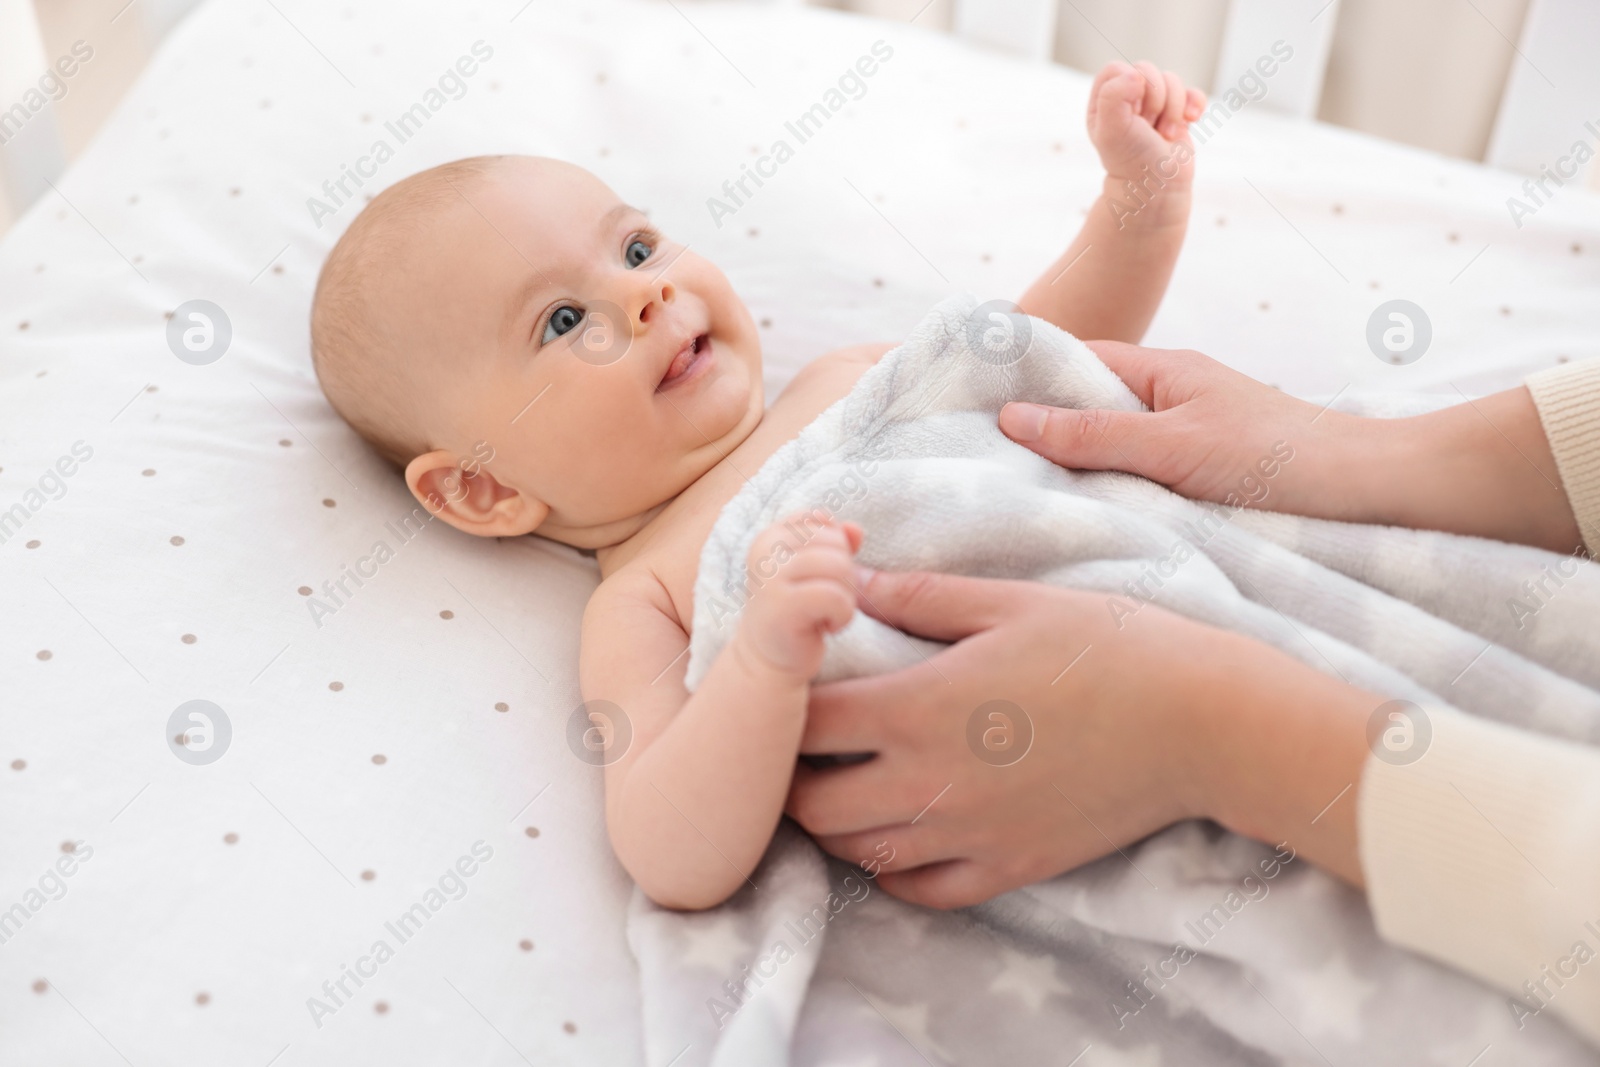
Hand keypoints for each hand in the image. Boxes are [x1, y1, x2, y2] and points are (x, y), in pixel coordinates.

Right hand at [735, 513, 863, 680]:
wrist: (769, 660)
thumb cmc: (798, 610)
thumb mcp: (817, 570)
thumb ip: (837, 543)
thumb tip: (856, 529)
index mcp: (771, 536)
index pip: (821, 519)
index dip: (836, 548)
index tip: (820, 577)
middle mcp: (765, 551)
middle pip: (836, 542)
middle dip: (845, 574)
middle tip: (826, 601)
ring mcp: (770, 578)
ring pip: (839, 567)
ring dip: (846, 596)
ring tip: (828, 613)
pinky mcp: (781, 607)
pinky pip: (835, 597)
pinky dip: (842, 615)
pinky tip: (828, 627)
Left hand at [786, 565, 1374, 908]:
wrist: (1199, 722)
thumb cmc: (1107, 645)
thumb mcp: (1009, 602)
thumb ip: (920, 595)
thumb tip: (852, 580)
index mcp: (919, 707)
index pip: (805, 724)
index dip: (783, 706)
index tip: (790, 689)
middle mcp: (930, 782)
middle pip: (813, 805)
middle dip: (792, 776)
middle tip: (802, 749)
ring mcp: (967, 834)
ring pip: (858, 853)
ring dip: (835, 826)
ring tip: (842, 788)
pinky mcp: (1008, 868)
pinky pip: (922, 891)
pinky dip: (893, 872)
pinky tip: (898, 837)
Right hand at [1003, 341, 1349, 512]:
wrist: (1367, 492)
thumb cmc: (1276, 459)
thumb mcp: (1171, 447)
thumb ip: (1093, 434)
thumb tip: (1013, 418)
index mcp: (1164, 370)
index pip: (1076, 362)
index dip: (1027, 380)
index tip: (975, 404)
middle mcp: (1173, 396)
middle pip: (1089, 405)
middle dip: (1044, 428)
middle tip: (985, 459)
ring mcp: (1189, 435)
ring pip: (1114, 444)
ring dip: (1079, 465)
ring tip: (1024, 492)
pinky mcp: (1203, 474)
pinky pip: (1140, 474)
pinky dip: (1112, 489)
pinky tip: (1088, 514)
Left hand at [1087, 61, 1205, 187]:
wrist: (1158, 187)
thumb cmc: (1131, 161)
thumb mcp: (1111, 130)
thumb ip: (1113, 96)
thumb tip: (1135, 73)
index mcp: (1103, 101)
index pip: (1116, 69)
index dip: (1130, 85)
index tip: (1134, 112)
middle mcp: (1127, 99)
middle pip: (1147, 70)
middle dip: (1155, 100)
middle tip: (1148, 127)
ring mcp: (1154, 104)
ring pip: (1171, 80)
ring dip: (1173, 110)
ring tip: (1164, 134)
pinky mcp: (1177, 112)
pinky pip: (1192, 91)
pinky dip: (1195, 104)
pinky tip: (1191, 120)